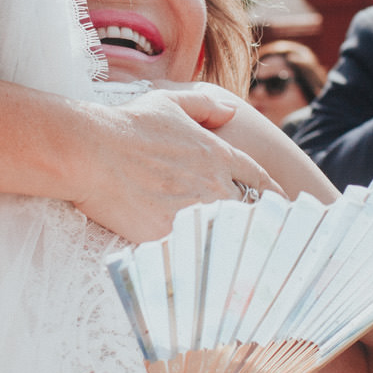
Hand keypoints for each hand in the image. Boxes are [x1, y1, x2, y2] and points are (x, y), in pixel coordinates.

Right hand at [74, 90, 276, 241]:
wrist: (92, 152)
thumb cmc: (127, 125)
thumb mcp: (169, 102)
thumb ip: (204, 105)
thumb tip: (231, 110)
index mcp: (217, 155)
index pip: (258, 179)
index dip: (272, 194)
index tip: (280, 205)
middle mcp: (214, 185)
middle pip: (251, 211)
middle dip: (255, 222)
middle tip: (262, 237)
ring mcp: (195, 212)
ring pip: (228, 235)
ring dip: (231, 243)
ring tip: (238, 259)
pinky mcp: (172, 236)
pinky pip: (196, 253)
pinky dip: (201, 260)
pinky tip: (204, 270)